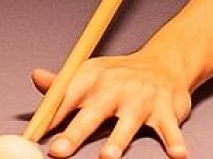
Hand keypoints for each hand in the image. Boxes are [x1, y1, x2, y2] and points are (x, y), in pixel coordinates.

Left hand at [32, 53, 192, 158]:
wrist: (165, 63)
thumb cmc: (119, 76)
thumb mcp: (90, 74)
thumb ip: (63, 85)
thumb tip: (36, 77)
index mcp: (93, 77)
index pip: (67, 96)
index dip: (51, 116)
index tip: (35, 135)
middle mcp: (117, 87)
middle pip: (93, 113)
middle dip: (76, 132)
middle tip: (58, 151)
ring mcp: (143, 100)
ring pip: (129, 122)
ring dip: (119, 140)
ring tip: (107, 157)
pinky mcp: (167, 111)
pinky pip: (170, 129)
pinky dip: (175, 142)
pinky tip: (177, 155)